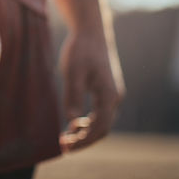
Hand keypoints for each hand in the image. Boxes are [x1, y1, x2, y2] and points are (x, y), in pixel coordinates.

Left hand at [59, 28, 123, 151]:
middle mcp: (114, 97)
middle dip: (84, 141)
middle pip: (103, 129)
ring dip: (86, 133)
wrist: (91, 31)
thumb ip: (73, 96)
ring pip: (103, 122)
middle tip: (64, 147)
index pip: (101, 128)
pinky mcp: (106, 90)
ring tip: (66, 138)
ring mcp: (112, 94)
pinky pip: (101, 114)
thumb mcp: (73, 73)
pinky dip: (89, 123)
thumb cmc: (81, 50)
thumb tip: (72, 122)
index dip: (84, 141)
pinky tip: (74, 124)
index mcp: (109, 95)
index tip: (66, 147)